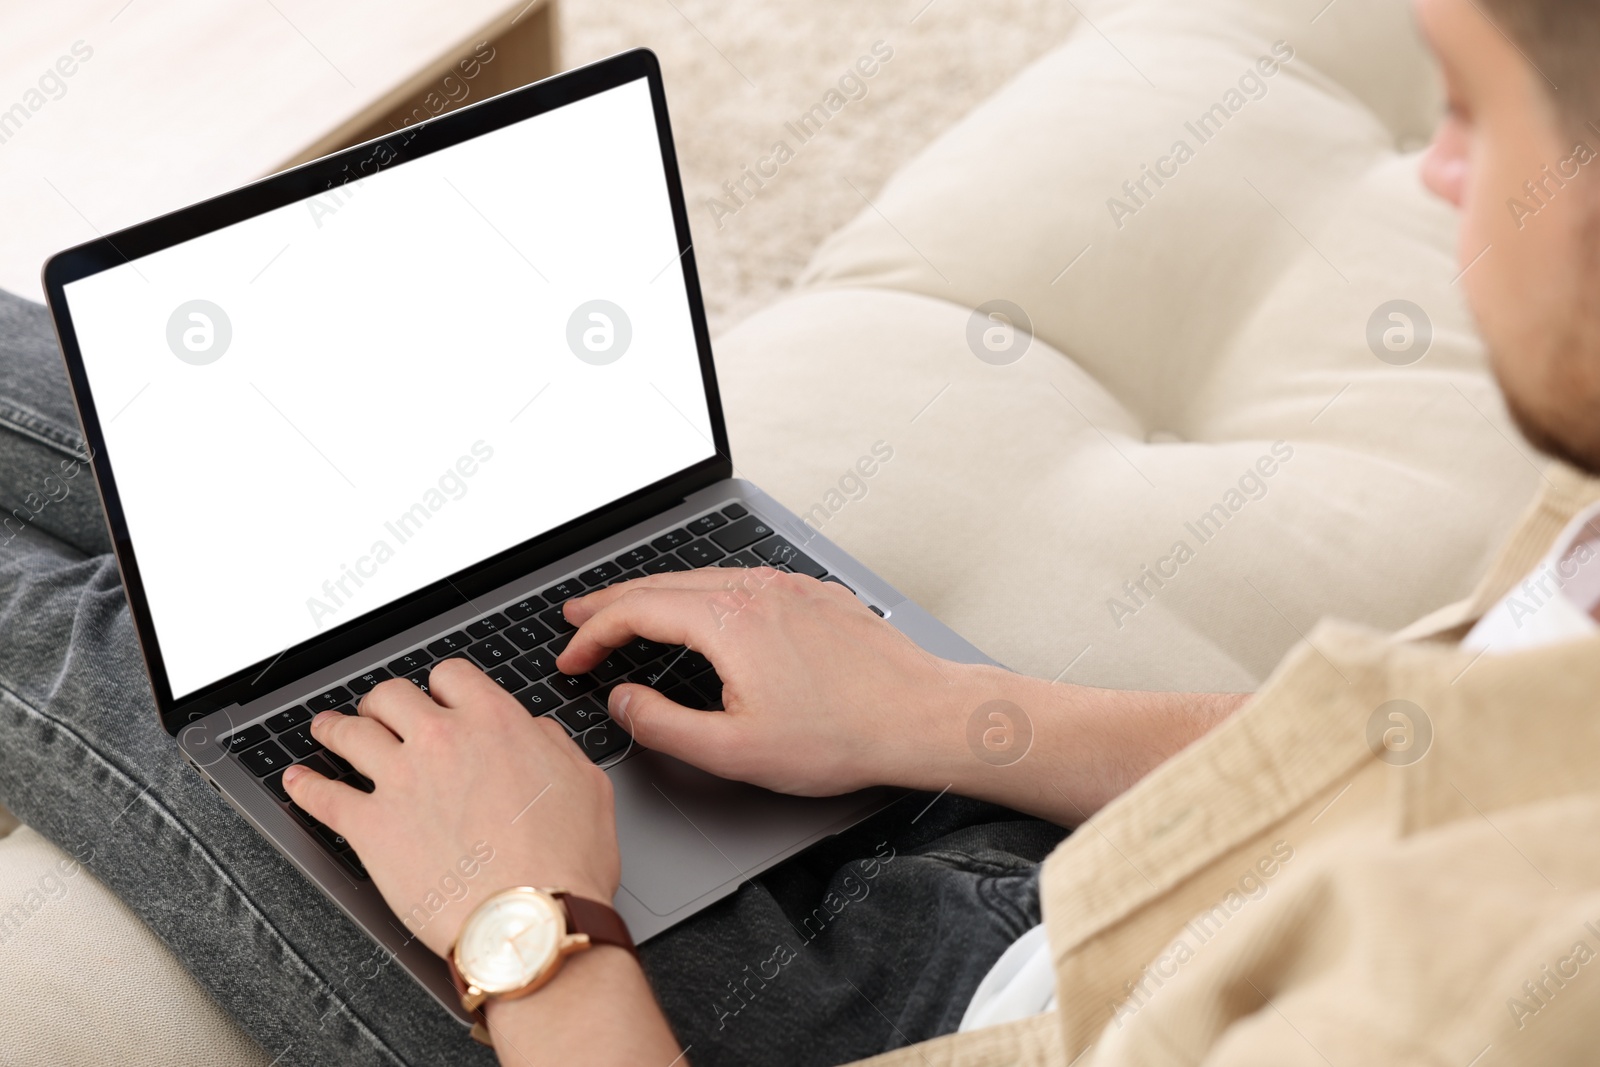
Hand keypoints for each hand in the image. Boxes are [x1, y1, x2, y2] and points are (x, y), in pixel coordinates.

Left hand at [282, 658, 620, 957]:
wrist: (528, 920)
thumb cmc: (564, 863)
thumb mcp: (587, 784)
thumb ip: (554, 745)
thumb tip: (537, 732)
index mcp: (494, 723)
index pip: (451, 676)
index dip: (442, 687)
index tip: (437, 699)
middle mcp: (440, 741)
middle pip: (391, 696)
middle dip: (385, 703)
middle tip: (382, 714)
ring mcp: (399, 781)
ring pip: (349, 734)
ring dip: (335, 728)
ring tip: (327, 730)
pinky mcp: (369, 828)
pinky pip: (323, 796)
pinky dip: (304, 785)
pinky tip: (297, 781)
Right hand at [558, 567, 972, 795]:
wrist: (922, 715)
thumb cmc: (842, 736)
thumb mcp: (735, 751)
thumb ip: (664, 726)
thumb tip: (622, 702)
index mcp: (728, 620)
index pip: (637, 611)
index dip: (593, 634)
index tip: (570, 658)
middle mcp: (755, 589)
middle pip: (663, 583)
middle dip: (613, 602)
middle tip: (577, 618)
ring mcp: (788, 586)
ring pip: (703, 579)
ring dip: (657, 595)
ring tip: (626, 611)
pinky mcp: (814, 594)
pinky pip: (742, 582)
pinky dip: (703, 594)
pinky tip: (702, 611)